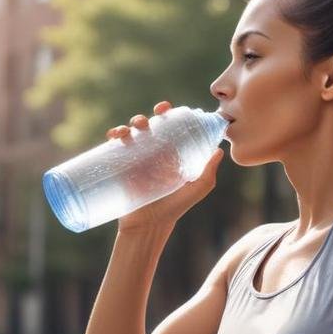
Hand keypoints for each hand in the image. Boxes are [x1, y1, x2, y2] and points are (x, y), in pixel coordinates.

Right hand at [110, 100, 224, 231]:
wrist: (150, 225)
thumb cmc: (175, 207)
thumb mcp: (197, 188)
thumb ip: (208, 171)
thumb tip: (219, 151)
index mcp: (170, 152)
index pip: (168, 126)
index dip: (166, 113)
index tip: (165, 108)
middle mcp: (152, 153)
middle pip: (146, 127)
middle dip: (143, 119)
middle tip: (145, 122)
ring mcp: (134, 160)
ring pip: (129, 135)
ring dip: (127, 126)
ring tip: (128, 132)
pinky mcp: (119, 168)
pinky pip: (113, 148)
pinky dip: (113, 137)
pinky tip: (114, 136)